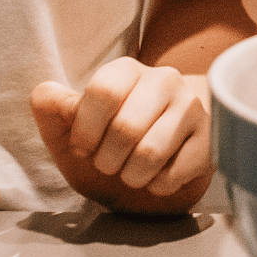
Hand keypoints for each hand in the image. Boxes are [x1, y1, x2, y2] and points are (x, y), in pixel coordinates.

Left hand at [31, 59, 212, 213]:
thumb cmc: (109, 145)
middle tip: (109, 164)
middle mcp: (165, 80)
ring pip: (151, 153)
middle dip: (107, 161)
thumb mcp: (71, 133)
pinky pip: (176, 173)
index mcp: (126, 71)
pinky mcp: (211, 138)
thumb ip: (54, 112)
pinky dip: (158, 186)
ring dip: (132, 177)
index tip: (83, 148)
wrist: (155, 166)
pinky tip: (158, 176)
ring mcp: (193, 108)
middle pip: (126, 128)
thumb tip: (45, 93)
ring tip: (132, 173)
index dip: (86, 130)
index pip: (103, 92)